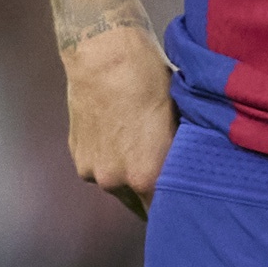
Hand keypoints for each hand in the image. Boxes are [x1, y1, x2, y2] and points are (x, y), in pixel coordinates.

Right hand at [61, 22, 177, 216]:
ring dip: (128, 177)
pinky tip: (118, 136)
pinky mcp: (77, 156)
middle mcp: (117, 181)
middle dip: (152, 194)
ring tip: (138, 147)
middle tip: (164, 172)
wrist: (105, 54)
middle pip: (139, 205)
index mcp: (147, 177)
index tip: (183, 201)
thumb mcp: (179, 120)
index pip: (165, 212)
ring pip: (117, 187)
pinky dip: (109, 161)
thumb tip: (189, 171)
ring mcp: (93, 170)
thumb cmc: (149, 81)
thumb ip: (178, 156)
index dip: (176, 206)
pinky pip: (99, 169)